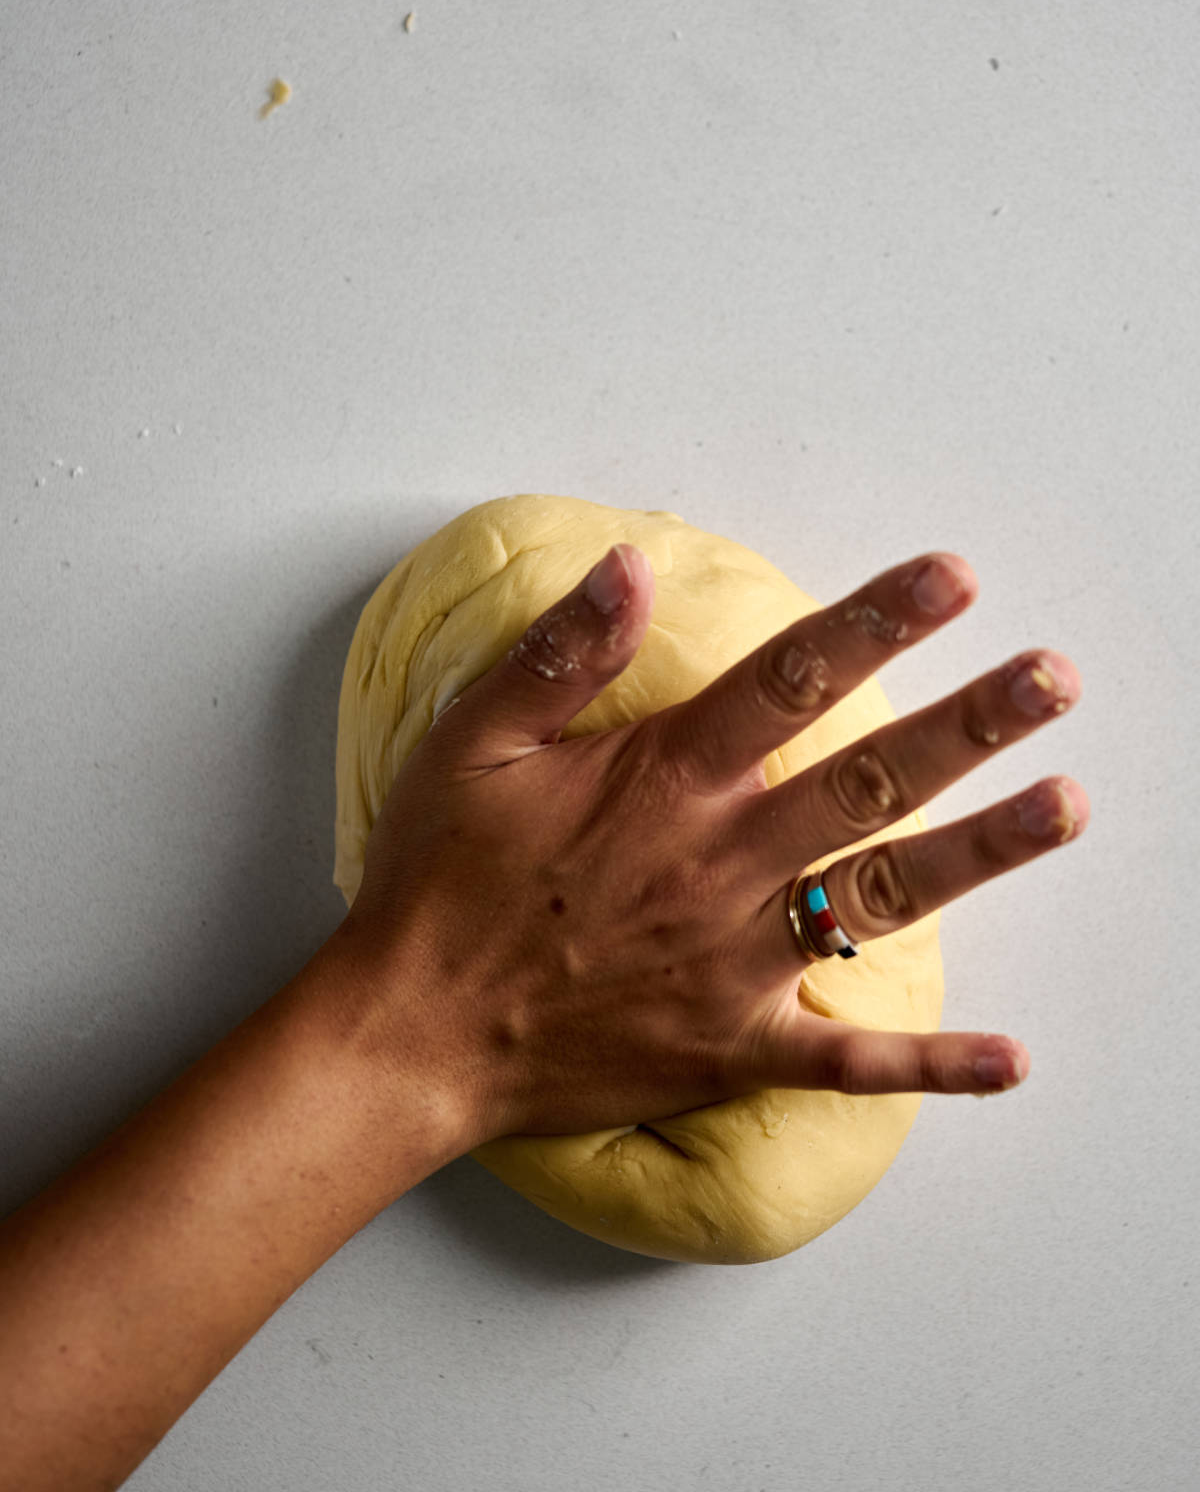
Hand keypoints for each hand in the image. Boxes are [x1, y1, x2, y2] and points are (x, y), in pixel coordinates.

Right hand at [340, 543, 1086, 1146]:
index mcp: (661, 784)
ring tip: (1066, 807)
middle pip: (866, 778)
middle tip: (1051, 679)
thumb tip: (629, 566)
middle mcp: (718, 864)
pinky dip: (933, 1067)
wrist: (411, 1035)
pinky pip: (847, 1062)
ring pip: (881, 896)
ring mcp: (735, 962)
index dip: (874, 621)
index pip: (787, 680)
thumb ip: (558, 655)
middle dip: (967, 723)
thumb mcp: (470, 747)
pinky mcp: (733, 1046)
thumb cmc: (437, 885)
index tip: (951, 579)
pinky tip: (1012, 1059)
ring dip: (980, 853)